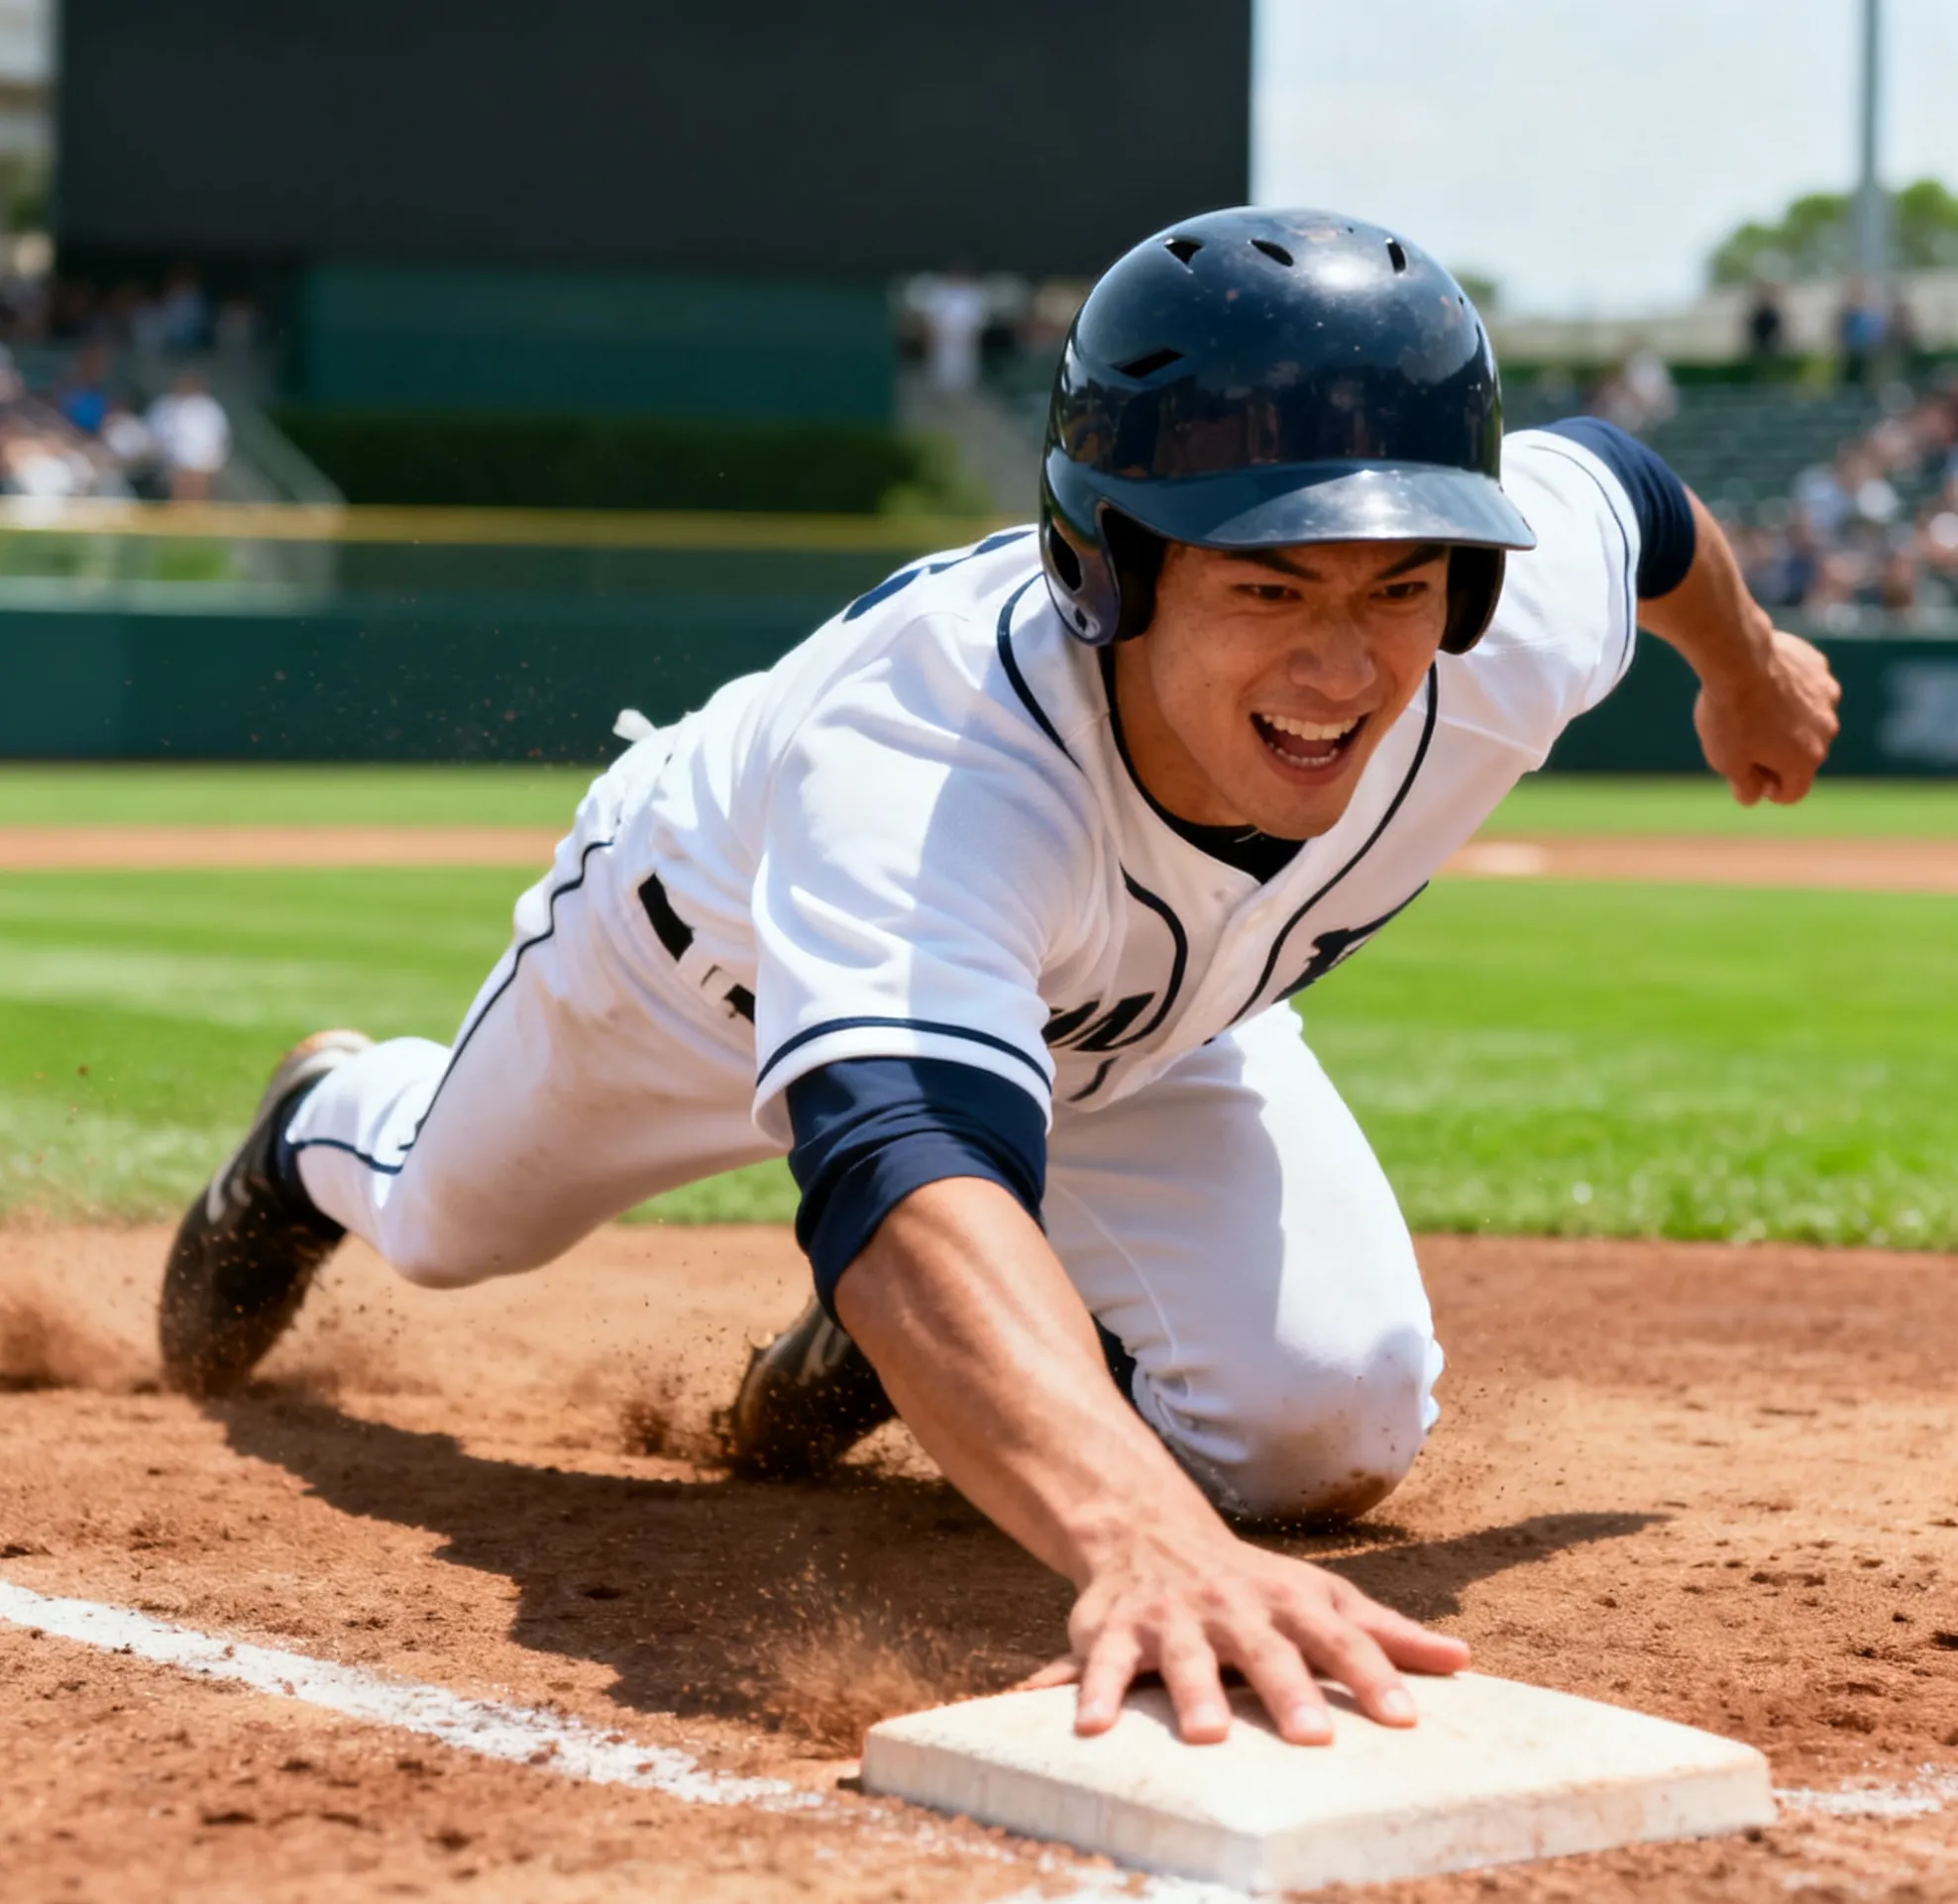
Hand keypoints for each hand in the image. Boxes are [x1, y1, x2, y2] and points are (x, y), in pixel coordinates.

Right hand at [1021, 1523, 1469, 1745]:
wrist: (1147, 1527)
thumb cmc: (1250, 1583)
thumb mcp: (1318, 1595)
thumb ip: (1384, 1632)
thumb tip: (1462, 1659)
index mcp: (1285, 1601)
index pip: (1338, 1638)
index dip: (1371, 1675)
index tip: (1405, 1718)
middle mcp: (1231, 1606)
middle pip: (1264, 1648)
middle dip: (1287, 1689)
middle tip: (1313, 1738)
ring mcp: (1173, 1617)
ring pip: (1185, 1656)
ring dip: (1194, 1693)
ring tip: (1208, 1735)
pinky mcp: (1115, 1630)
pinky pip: (1105, 1662)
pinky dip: (1093, 1691)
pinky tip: (1092, 1728)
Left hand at [1692, 627, 1840, 805]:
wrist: (1737, 657)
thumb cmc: (1730, 714)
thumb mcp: (1727, 761)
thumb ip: (1744, 786)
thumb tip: (1754, 797)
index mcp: (1805, 760)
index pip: (1794, 792)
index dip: (1769, 791)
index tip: (1749, 778)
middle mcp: (1826, 731)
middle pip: (1802, 755)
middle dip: (1777, 755)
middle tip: (1743, 740)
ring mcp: (1826, 698)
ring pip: (1806, 719)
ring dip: (1785, 721)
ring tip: (1751, 708)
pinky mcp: (1819, 669)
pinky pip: (1805, 687)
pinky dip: (1789, 690)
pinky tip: (1762, 681)